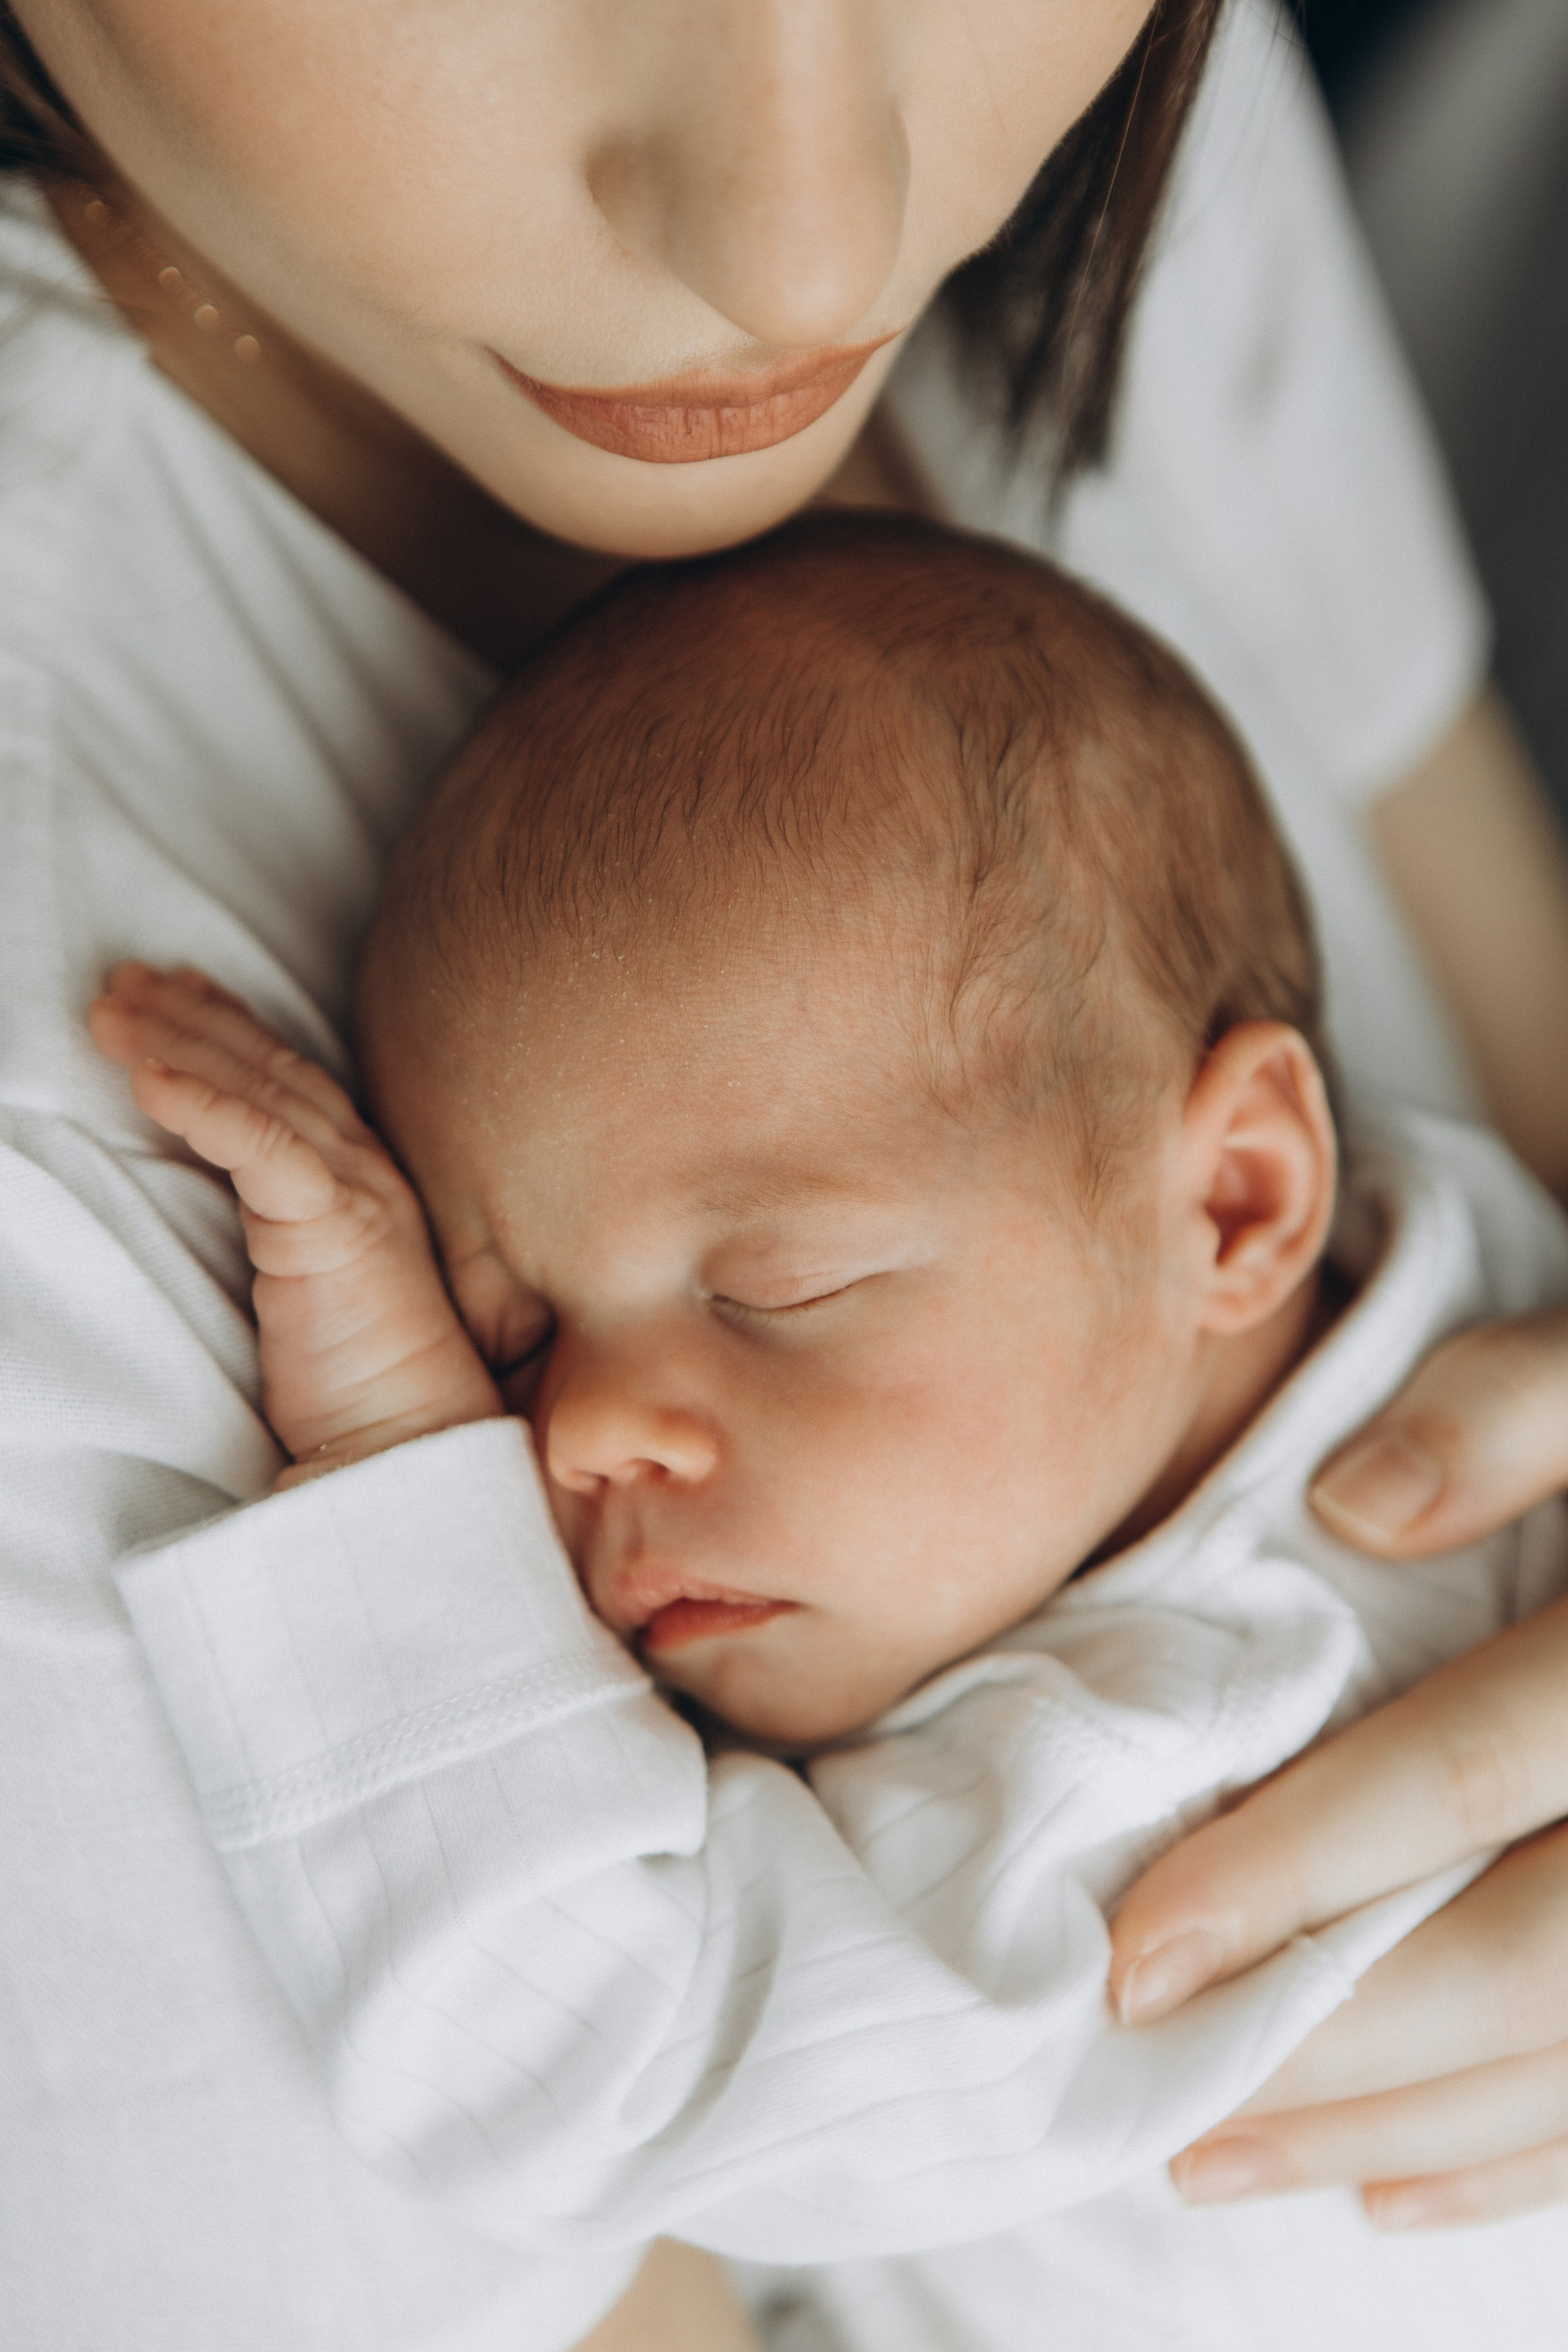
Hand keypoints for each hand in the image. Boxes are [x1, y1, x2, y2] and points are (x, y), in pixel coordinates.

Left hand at [89, 962, 500, 1483]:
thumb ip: (273, 1230)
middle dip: (187, 1016)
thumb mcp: (299, 1288)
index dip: (225, 1028)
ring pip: (257, 1093)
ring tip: (110, 1013)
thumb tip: (216, 1205)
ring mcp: (357, 1192)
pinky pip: (260, 1146)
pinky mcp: (339, 1227)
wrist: (410, 1445)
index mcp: (357, 1180)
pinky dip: (203, 1106)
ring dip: (177, 1045)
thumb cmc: (358, 1387)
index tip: (166, 992)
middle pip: (267, 1068)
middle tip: (119, 982)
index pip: (285, 1080)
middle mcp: (364, 1170)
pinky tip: (146, 1080)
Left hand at [1107, 1310, 1567, 2226]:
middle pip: (1524, 1962)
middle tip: (1152, 2088)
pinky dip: (1516, 2162)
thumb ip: (1505, 1411)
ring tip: (1216, 2162)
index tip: (1139, 1950)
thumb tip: (1356, 1508)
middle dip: (1330, 2041)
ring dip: (1395, 2130)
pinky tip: (1391, 2194)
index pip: (1468, 1775)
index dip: (1301, 1869)